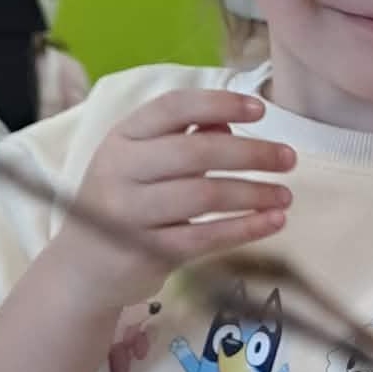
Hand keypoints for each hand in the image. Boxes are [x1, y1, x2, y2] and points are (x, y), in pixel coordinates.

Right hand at [48, 90, 294, 315]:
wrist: (84, 268)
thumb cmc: (125, 203)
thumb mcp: (141, 163)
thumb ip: (182, 138)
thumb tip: (229, 121)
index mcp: (122, 137)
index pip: (172, 107)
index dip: (219, 103)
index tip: (261, 109)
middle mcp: (121, 169)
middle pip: (196, 151)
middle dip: (250, 153)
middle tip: (289, 159)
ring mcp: (131, 212)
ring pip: (204, 195)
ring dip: (254, 194)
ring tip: (285, 196)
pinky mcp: (148, 250)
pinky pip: (207, 236)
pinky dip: (246, 228)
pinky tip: (274, 222)